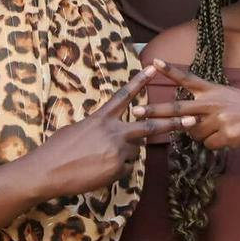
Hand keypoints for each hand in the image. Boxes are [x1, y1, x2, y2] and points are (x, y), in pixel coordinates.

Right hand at [35, 66, 185, 197]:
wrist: (47, 171)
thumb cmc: (56, 150)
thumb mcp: (77, 130)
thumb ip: (98, 128)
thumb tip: (109, 133)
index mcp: (100, 118)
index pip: (123, 96)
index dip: (139, 81)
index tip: (152, 68)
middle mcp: (113, 132)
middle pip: (149, 127)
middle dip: (173, 123)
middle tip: (193, 118)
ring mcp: (117, 151)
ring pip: (133, 152)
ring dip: (121, 156)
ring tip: (96, 160)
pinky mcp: (117, 168)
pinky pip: (125, 169)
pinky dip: (114, 171)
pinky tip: (96, 172)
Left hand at [138, 60, 239, 151]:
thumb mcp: (227, 96)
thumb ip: (205, 103)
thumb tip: (185, 119)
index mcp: (212, 90)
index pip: (187, 78)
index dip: (170, 70)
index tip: (154, 62)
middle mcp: (213, 102)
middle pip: (177, 109)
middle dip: (154, 111)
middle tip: (136, 112)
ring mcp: (218, 119)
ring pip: (193, 132)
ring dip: (202, 134)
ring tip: (220, 127)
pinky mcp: (225, 135)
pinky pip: (208, 144)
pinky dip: (215, 143)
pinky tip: (228, 136)